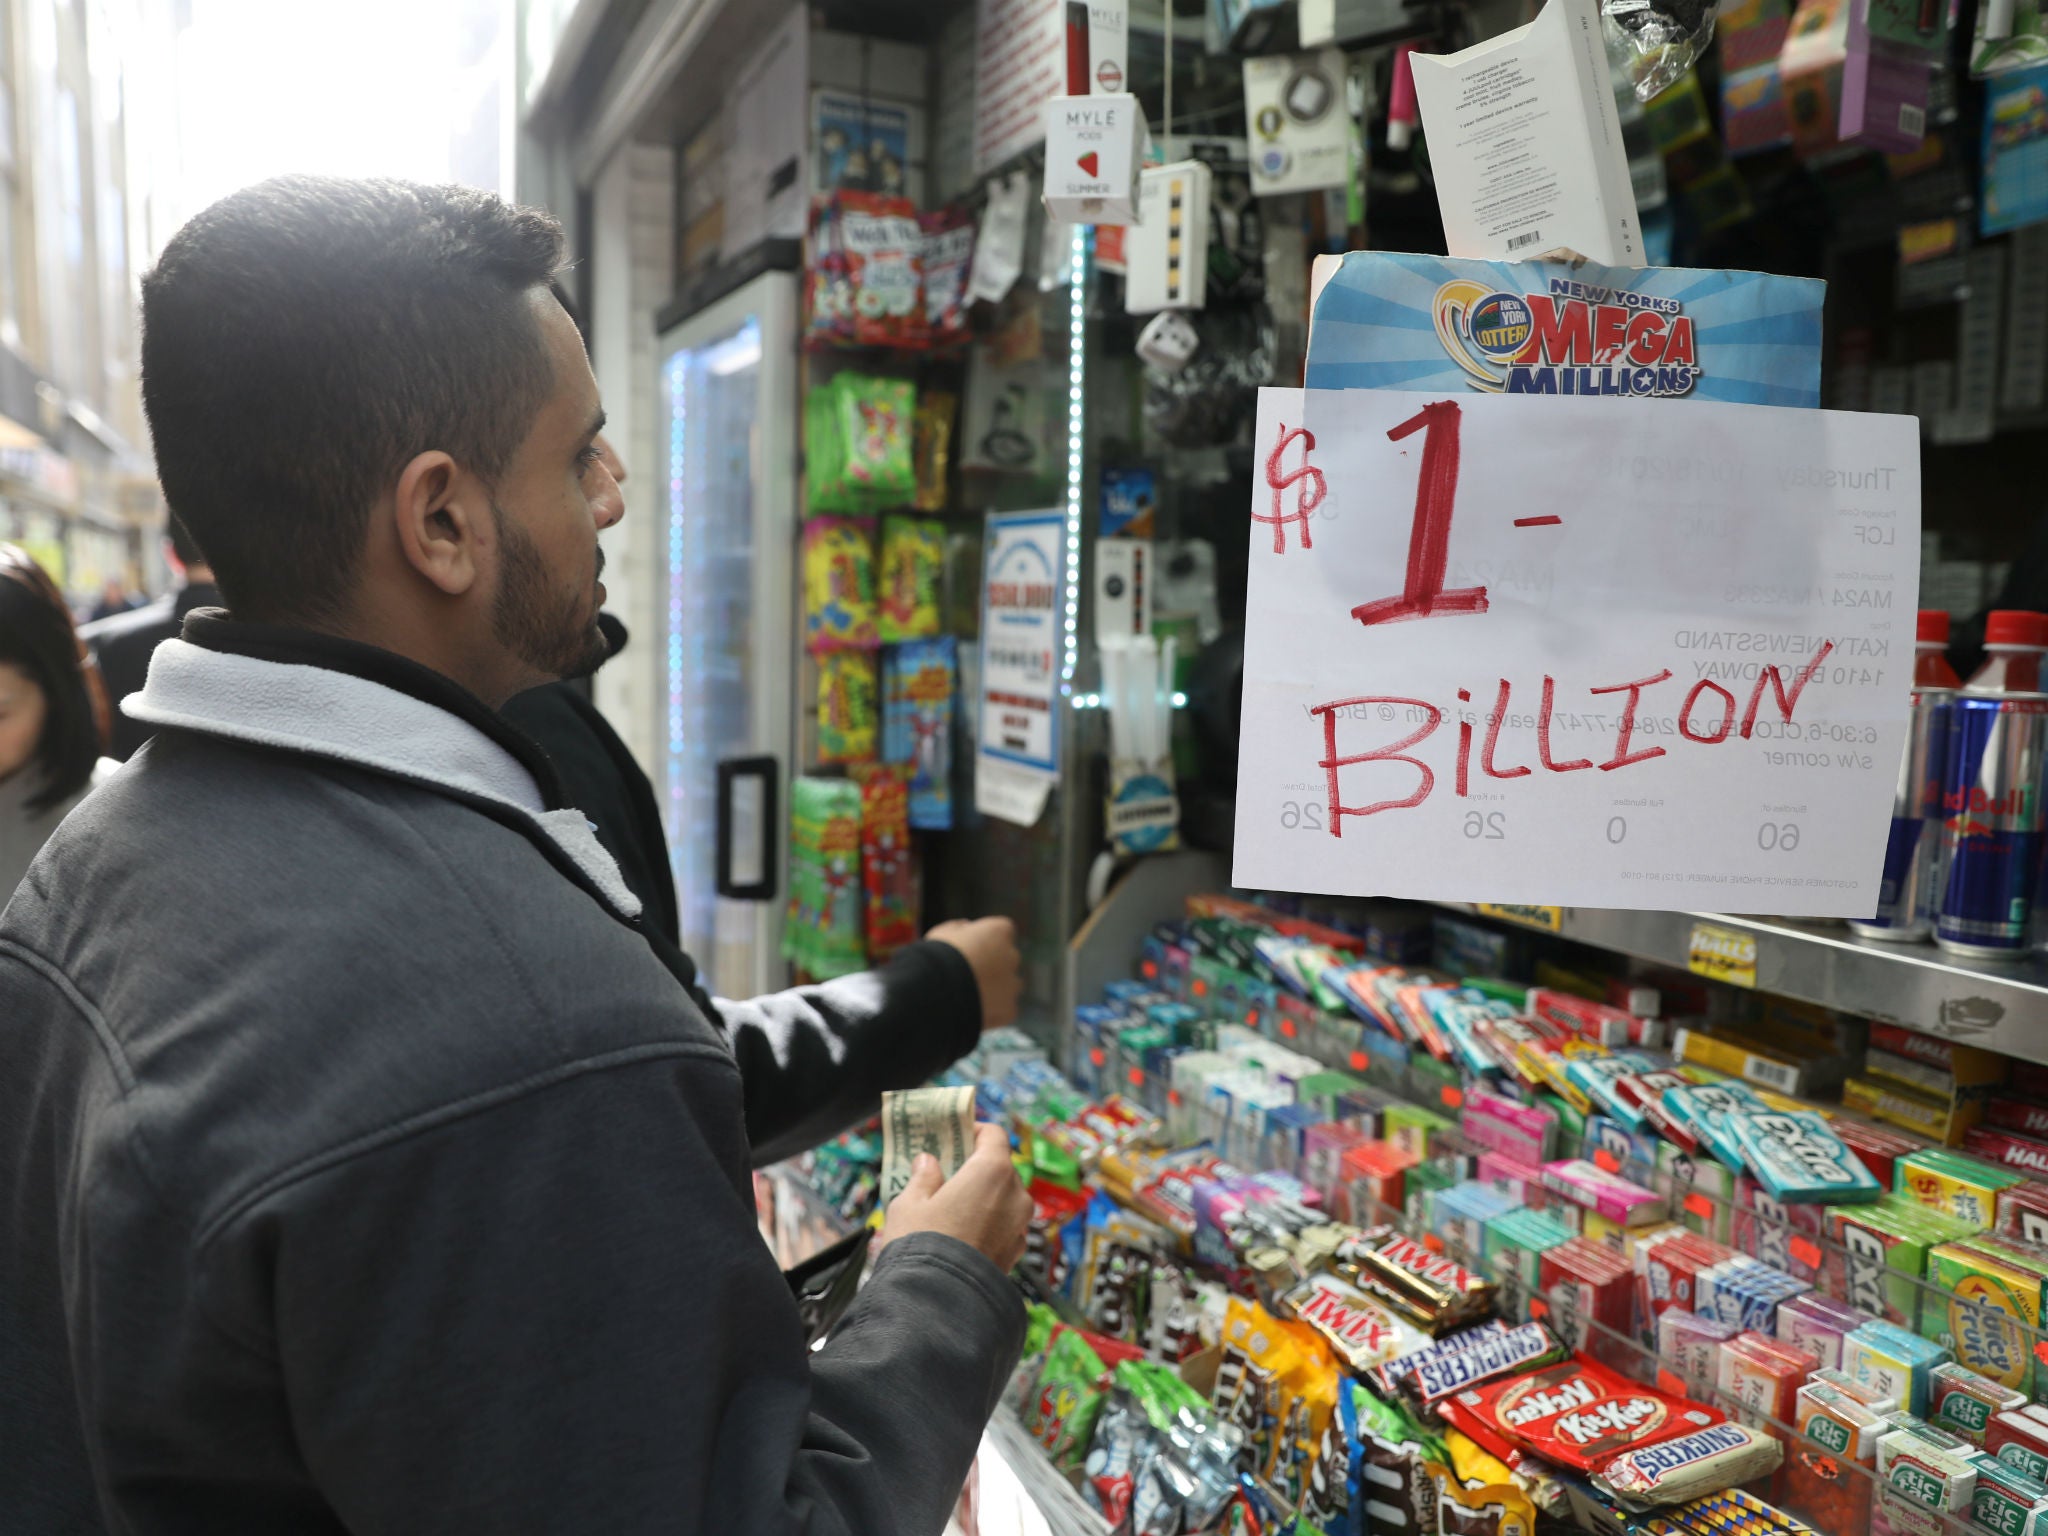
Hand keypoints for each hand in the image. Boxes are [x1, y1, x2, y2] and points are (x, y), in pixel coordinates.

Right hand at [878, 1122, 1032, 1271]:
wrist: (938, 1302)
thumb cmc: (921, 1244)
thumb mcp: (909, 1202)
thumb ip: (923, 1176)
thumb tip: (928, 1162)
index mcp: (993, 1171)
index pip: (994, 1136)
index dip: (976, 1131)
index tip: (957, 1136)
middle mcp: (1015, 1195)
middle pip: (1000, 1168)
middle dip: (976, 1168)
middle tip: (949, 1174)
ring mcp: (1019, 1226)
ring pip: (1005, 1199)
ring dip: (985, 1198)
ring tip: (954, 1208)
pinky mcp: (1016, 1253)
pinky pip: (1005, 1226)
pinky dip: (989, 1224)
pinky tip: (964, 1234)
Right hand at [926, 916, 1021, 1032]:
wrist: (935, 993)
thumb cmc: (936, 958)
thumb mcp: (942, 933)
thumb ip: (959, 928)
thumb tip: (967, 927)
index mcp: (999, 931)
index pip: (1002, 931)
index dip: (986, 941)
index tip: (970, 949)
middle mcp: (1012, 955)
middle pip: (1007, 959)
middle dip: (993, 965)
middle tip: (968, 975)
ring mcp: (1013, 984)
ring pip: (1009, 985)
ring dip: (996, 989)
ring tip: (969, 996)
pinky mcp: (1010, 1009)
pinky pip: (1004, 1009)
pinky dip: (992, 1011)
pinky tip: (972, 1011)